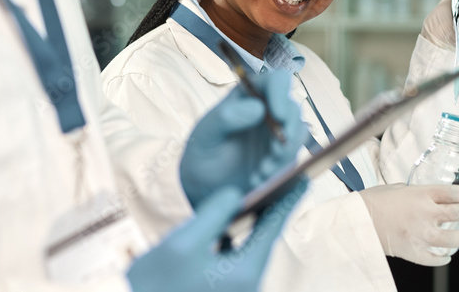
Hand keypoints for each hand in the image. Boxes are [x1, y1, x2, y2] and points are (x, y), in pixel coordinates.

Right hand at [128, 179, 308, 291]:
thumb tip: (234, 194)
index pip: (272, 228)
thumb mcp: (184, 241)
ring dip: (253, 224)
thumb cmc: (155, 283)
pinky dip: (236, 239)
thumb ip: (214, 213)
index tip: (303, 179)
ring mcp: (234, 290)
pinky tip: (228, 225)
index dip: (287, 200)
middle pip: (264, 239)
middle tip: (282, 182)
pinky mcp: (220, 291)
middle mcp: (246, 285)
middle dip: (271, 210)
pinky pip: (235, 260)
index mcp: (244, 273)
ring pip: (249, 249)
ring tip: (259, 197)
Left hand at [179, 71, 306, 209]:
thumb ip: (225, 118)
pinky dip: (281, 170)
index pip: (275, 82)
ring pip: (298, 134)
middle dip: (288, 131)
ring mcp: (278, 132)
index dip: (281, 93)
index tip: (278, 116)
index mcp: (249, 94)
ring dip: (284, 154)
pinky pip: (294, 157)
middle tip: (274, 153)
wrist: (207, 185)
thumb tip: (258, 107)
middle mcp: (268, 109)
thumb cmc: (203, 152)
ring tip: (260, 173)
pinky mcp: (284, 154)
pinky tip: (258, 179)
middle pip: (292, 109)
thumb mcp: (205, 135)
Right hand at [358, 183, 458, 265]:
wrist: (356, 222)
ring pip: (454, 238)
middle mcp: (424, 214)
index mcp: (420, 194)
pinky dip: (444, 258)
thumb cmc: (372, 202)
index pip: (455, 193)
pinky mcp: (414, 251)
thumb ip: (415, 192)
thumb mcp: (396, 188)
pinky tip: (446, 255)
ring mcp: (421, 234)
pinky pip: (436, 259)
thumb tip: (427, 196)